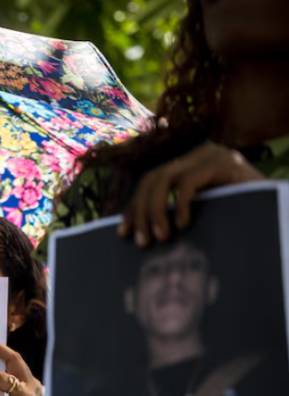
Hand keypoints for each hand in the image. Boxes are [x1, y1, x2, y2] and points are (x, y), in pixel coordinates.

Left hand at [118, 142, 264, 246]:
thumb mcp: (202, 213)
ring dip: (156, 211)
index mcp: (190, 165)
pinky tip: (182, 224)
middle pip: (153, 179)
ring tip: (160, 237)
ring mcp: (213, 155)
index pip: (150, 182)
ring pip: (165, 179)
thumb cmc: (240, 217)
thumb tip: (134, 231)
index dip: (134, 207)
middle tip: (142, 241)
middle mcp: (199, 155)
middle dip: (141, 212)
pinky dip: (180, 204)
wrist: (277, 212)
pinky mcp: (226, 163)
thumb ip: (174, 212)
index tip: (123, 233)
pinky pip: (189, 182)